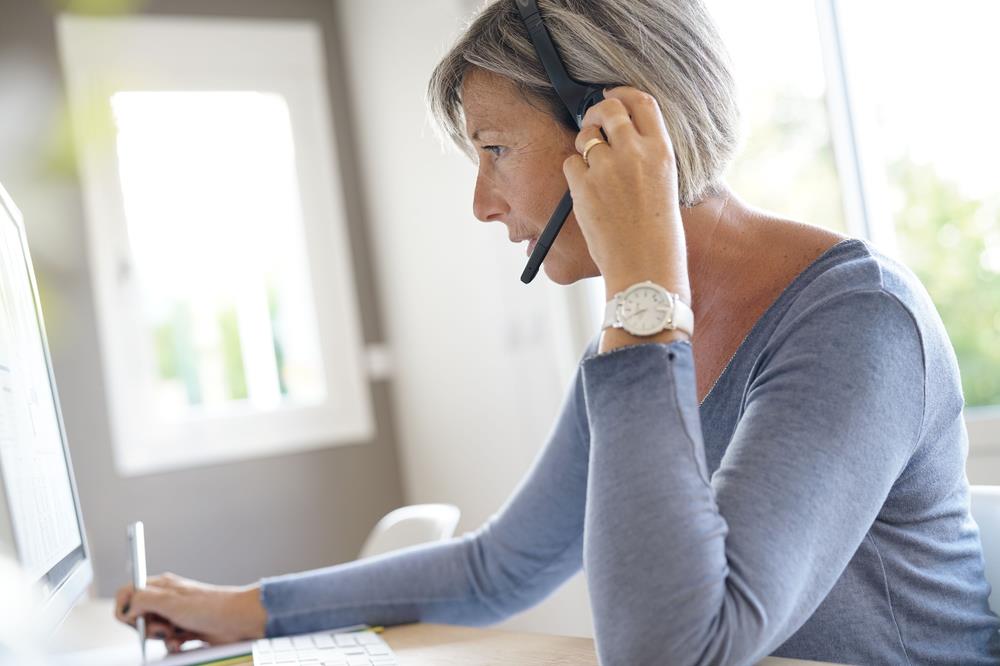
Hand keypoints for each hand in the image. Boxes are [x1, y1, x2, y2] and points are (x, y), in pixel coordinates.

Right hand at [115, 572, 266, 652]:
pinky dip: (172, 645)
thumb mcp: (170, 600)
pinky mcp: (184, 630)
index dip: (125, 608)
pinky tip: (182, 642)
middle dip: (146, 627)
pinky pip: (168, 642)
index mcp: (160, 586)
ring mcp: (175, 615)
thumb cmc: (209, 606)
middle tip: (162, 626)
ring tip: (175, 634)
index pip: (128, 593)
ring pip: (153, 632)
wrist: (237, 621)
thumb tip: (127, 608)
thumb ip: (143, 599)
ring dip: (161, 638)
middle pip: (138, 617)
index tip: (134, 618)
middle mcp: (166, 599)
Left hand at [562, 87, 689, 301]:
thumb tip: (620, 134)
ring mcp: (607, 168)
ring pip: (584, 137)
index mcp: (662, 150)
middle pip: (608, 109)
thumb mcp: (665, 184)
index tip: (611, 96)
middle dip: (594, 112)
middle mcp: (635, 152)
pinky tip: (587, 192)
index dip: (622, 94)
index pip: (641, 101)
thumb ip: (647, 155)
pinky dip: (574, 173)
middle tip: (590, 124)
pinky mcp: (584, 186)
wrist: (646, 267)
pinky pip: (570, 163)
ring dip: (583, 148)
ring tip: (594, 173)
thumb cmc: (658, 233)